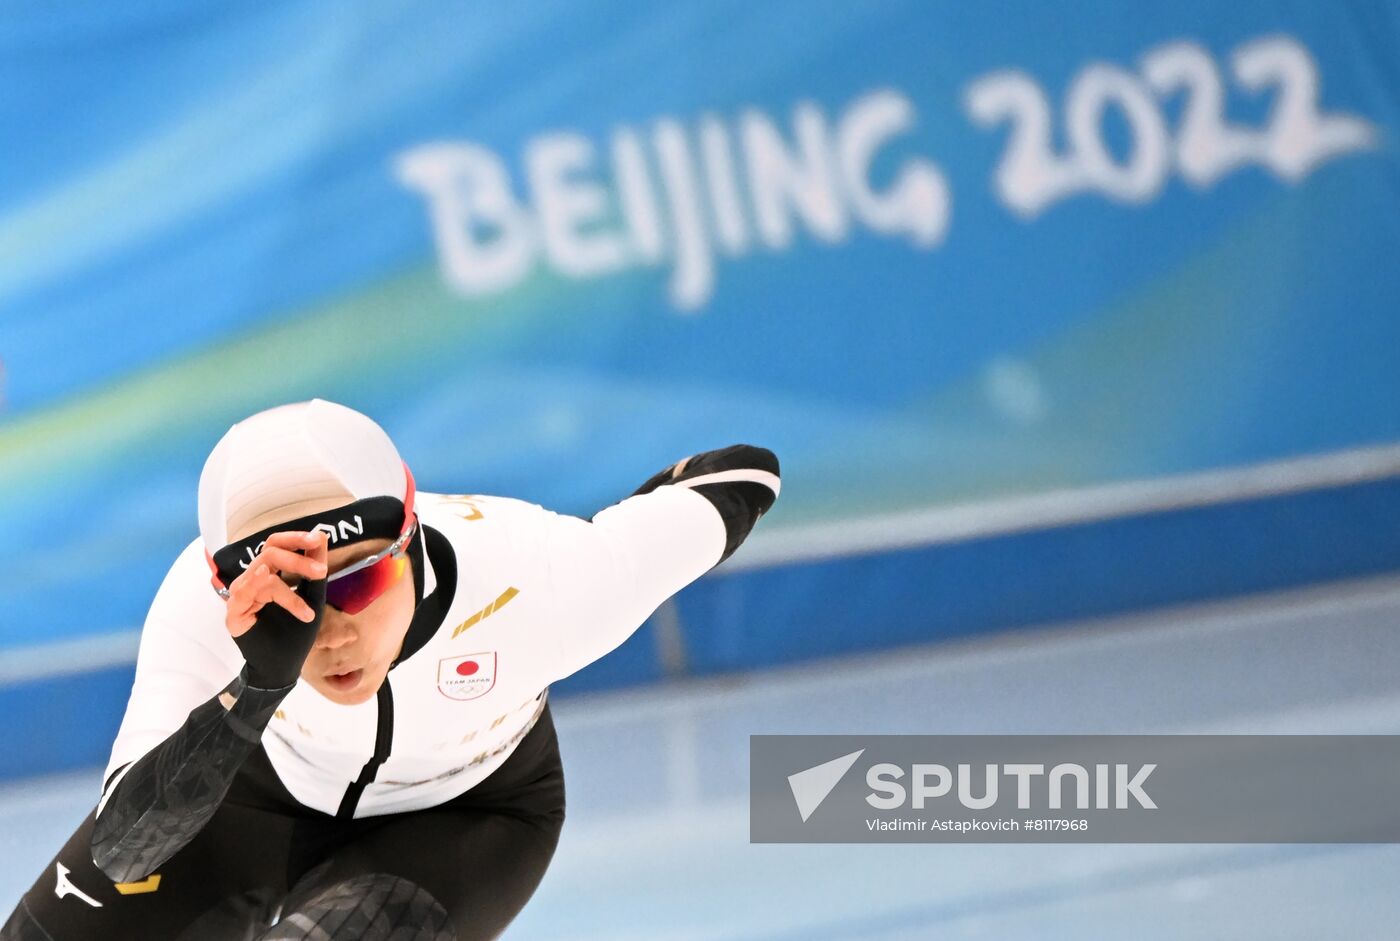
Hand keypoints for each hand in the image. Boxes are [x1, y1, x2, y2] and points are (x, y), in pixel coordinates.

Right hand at [223, 531, 328, 688]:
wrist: (281, 668)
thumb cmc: (294, 634)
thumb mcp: (312, 598)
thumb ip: (315, 570)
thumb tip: (321, 536)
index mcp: (268, 574)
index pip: (277, 545)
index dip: (296, 538)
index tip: (319, 537)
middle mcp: (252, 580)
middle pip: (269, 551)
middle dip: (297, 556)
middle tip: (321, 571)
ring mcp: (240, 595)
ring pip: (264, 569)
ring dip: (292, 575)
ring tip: (314, 593)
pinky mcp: (234, 612)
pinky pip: (249, 591)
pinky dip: (271, 590)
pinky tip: (270, 579)